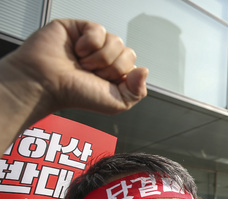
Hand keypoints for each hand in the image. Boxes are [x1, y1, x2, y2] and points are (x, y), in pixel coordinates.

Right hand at [3, 19, 147, 115]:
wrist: (46, 83)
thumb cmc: (76, 94)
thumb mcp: (116, 103)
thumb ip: (137, 91)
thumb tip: (145, 70)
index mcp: (115, 73)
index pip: (134, 66)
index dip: (121, 76)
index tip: (102, 83)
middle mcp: (106, 57)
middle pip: (128, 53)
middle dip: (111, 68)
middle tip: (90, 73)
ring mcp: (94, 42)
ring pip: (116, 41)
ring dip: (99, 58)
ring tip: (81, 64)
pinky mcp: (80, 28)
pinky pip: (100, 30)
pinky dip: (89, 43)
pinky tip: (77, 50)